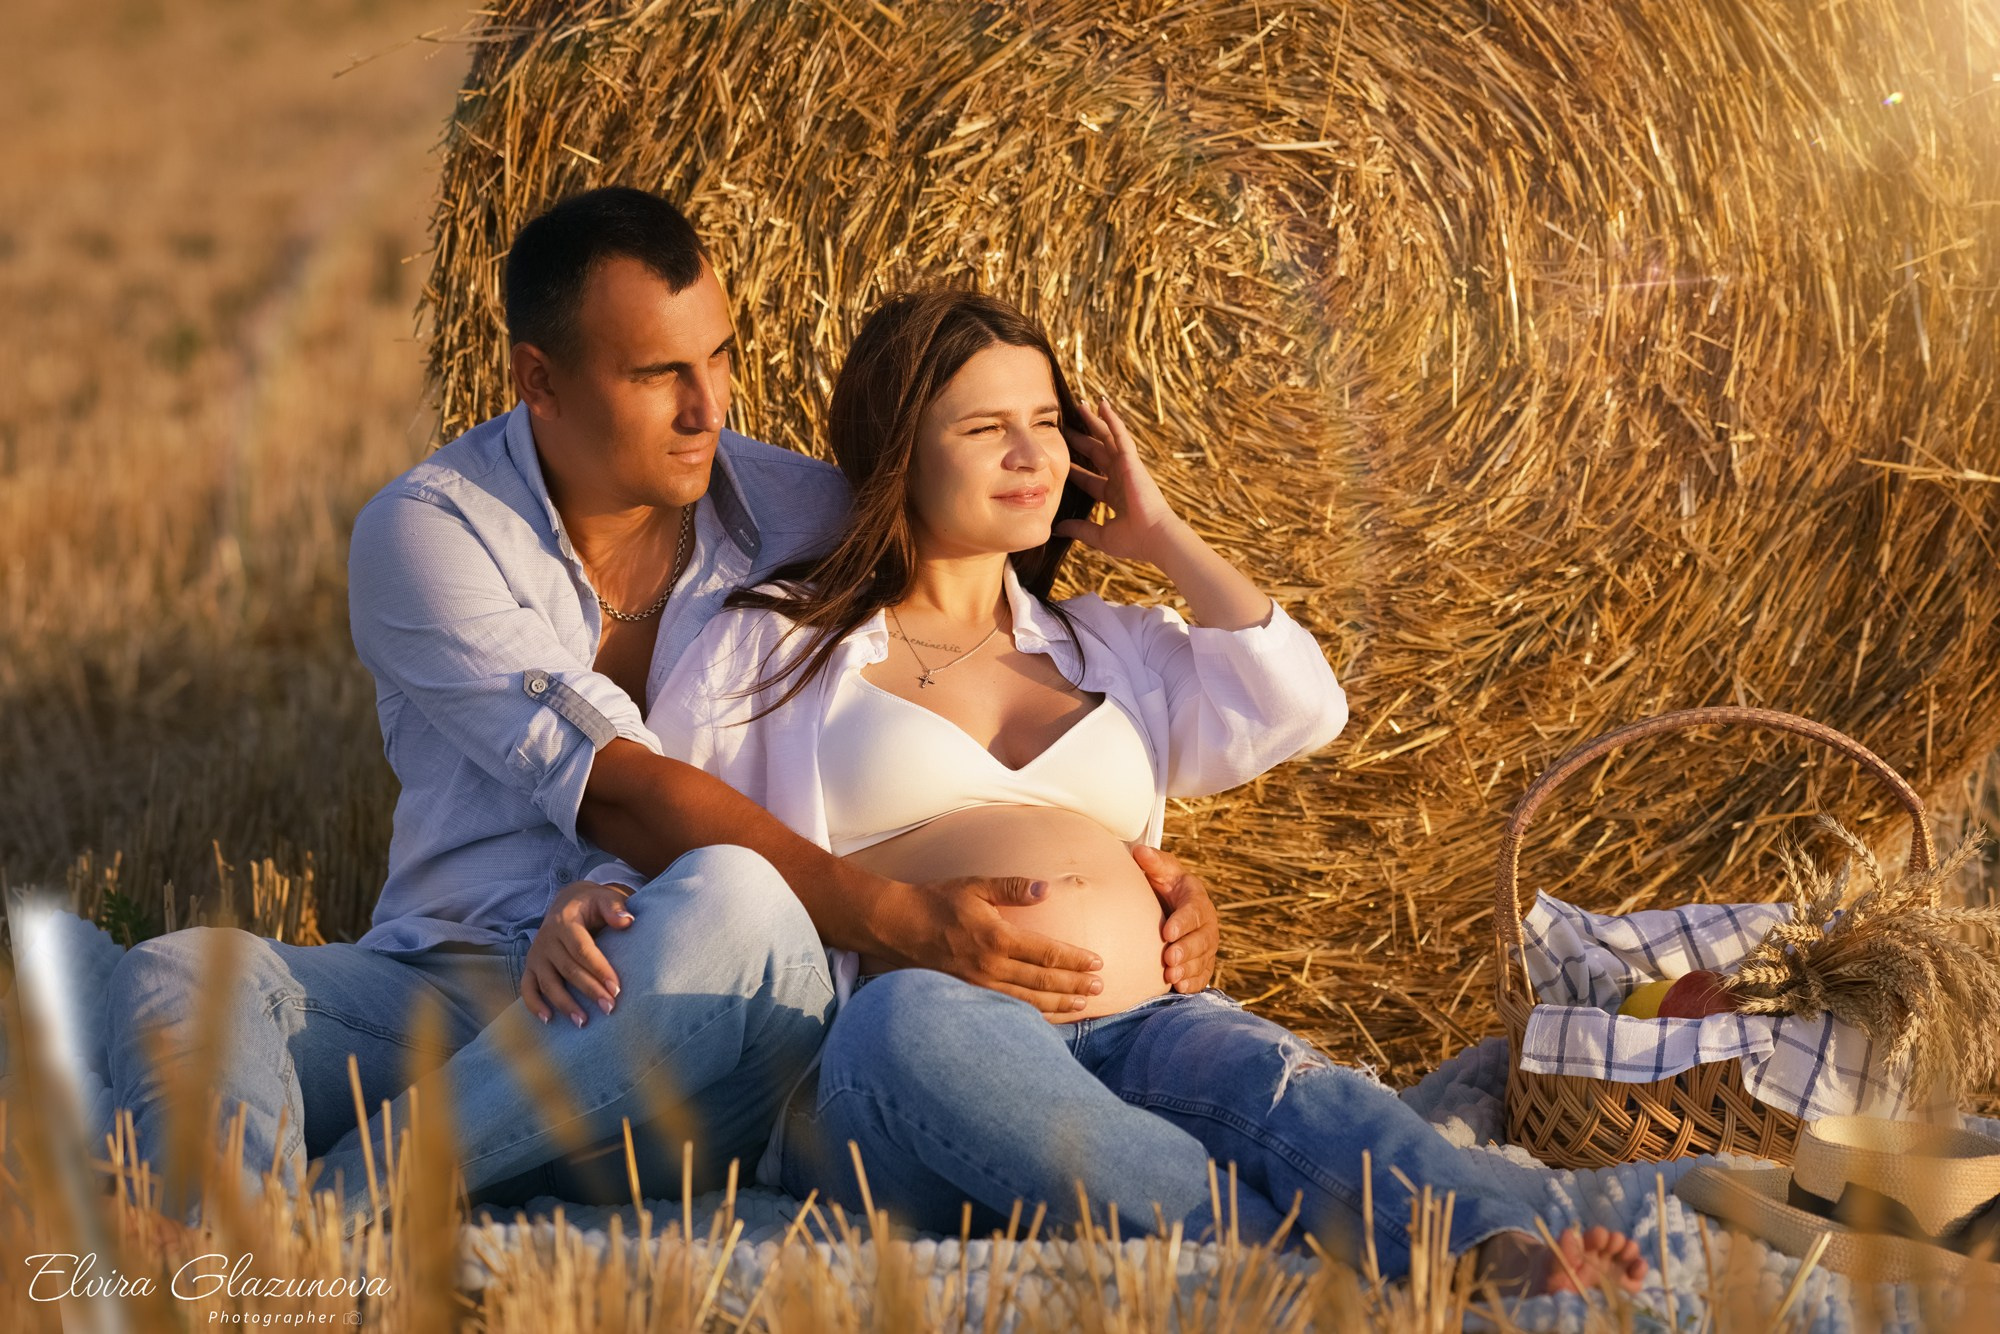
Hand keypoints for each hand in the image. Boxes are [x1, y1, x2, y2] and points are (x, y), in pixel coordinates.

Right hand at [521, 880, 634, 1025]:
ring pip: (548, 983)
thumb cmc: (592, 905)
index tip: (616, 989)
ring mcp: (536, 954)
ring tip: (583, 1022)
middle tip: (609, 1009)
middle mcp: (547, 939)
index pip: (582, 950)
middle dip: (589, 991)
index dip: (599, 969)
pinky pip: (527, 988)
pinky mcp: (530, 966)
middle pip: (568, 969)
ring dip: (564, 1004)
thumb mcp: (605, 898)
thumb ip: (615, 908)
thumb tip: (627, 921)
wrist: (567, 902)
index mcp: (565, 922)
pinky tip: (548, 1020)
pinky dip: (534, 1005)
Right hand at [878, 877, 1103, 1015]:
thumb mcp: (975, 886)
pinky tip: (1049, 1017)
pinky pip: (1008, 1011)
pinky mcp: (969, 997)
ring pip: (1028, 1002)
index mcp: (996, 937)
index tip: (1098, 962)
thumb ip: (1012, 888)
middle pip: (1043, 982)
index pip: (1046, 953)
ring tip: (1084, 1005)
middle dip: (1075, 985)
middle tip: (1101, 987)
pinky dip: (1033, 1016)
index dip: (1075, 960)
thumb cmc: (937, 902)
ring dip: (1060, 1004)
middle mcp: (990, 966)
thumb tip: (1046, 889)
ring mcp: (979, 986)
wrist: (896, 927)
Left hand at [1054, 396, 1184, 563]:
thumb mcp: (1099, 534)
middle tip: (1065, 425)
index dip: (1075, 469)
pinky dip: (1112, 420)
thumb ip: (1079, 528)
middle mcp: (1120, 477)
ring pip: (1107, 438)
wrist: (1154, 538)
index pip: (1089, 478)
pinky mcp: (1132, 460)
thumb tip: (1056, 528)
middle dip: (1082, 439)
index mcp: (1114, 495)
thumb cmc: (1133, 540)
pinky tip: (1102, 405)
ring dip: (1095, 421)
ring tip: (1082, 405)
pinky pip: (1120, 435)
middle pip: (1096, 453)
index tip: (1059, 458)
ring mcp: (1127, 467)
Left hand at [1135, 846, 1218, 992]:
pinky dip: (1193, 983)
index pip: (1193, 912)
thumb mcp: (1162, 871)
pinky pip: (1203, 975)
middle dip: (1187, 950)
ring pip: (1202, 959)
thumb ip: (1153, 862)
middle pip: (1201, 940)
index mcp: (1197, 900)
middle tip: (1170, 959)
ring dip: (1188, 969)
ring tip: (1171, 976)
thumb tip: (1139, 851)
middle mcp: (1206, 924)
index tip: (1167, 933)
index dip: (1182, 923)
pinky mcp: (1203, 963)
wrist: (1175, 904)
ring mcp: (1207, 945)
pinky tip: (1181, 988)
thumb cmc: (1166, 885)